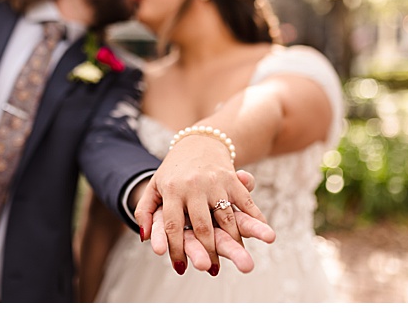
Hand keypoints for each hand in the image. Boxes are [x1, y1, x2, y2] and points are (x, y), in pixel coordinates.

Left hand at [135, 137, 270, 275]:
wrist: (200, 140)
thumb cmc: (174, 169)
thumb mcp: (155, 186)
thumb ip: (146, 211)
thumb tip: (145, 237)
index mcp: (172, 190)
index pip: (173, 226)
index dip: (176, 249)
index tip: (180, 267)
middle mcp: (194, 186)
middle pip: (201, 226)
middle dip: (207, 251)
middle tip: (210, 268)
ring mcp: (215, 182)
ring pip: (225, 217)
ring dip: (232, 241)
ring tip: (236, 257)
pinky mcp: (232, 178)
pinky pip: (245, 201)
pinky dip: (255, 217)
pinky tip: (262, 230)